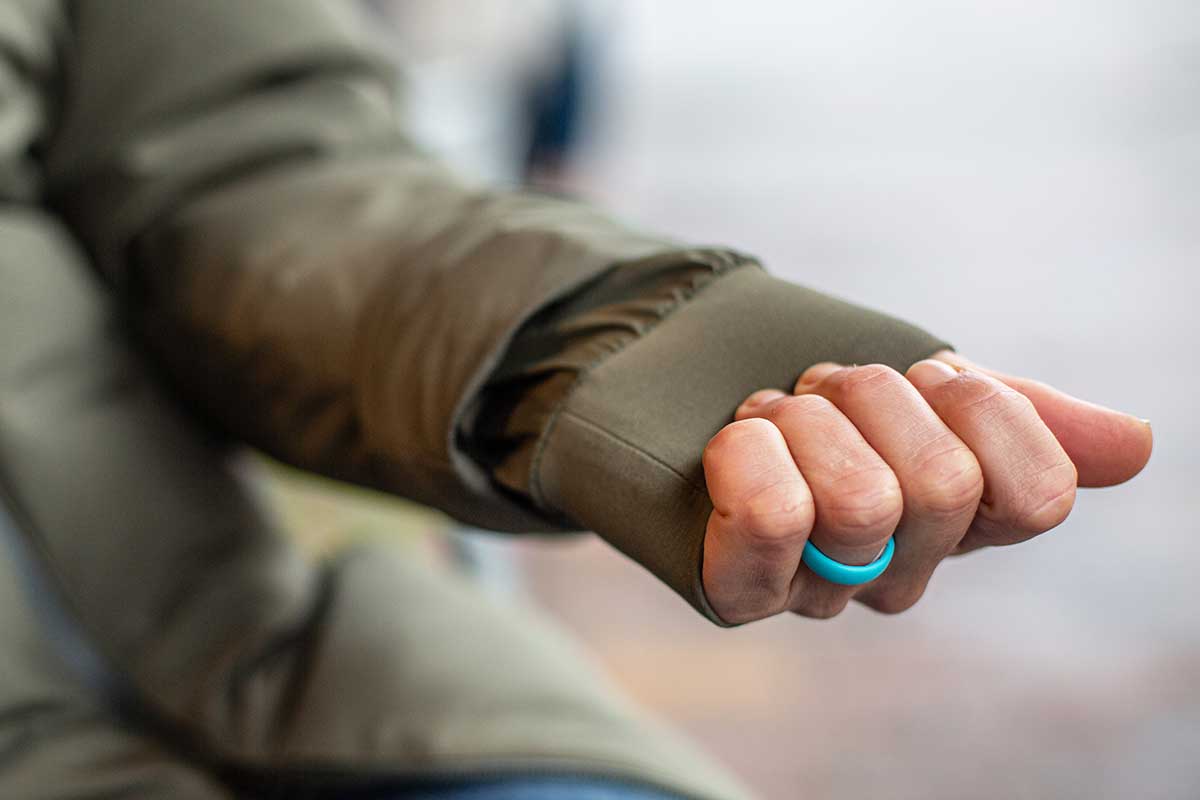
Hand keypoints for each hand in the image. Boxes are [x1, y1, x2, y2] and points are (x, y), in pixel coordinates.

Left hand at [701, 351, 1152, 623]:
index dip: (983, 409)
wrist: (659, 363)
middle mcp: (895, 570)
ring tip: (769, 413)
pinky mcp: (736, 590)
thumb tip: (1134, 446)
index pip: (1037, 496)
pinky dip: (752, 452)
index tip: (923, 375)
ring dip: (804, 419)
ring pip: (861, 502)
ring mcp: (816, 589)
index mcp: (955, 519)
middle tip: (818, 387)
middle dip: (872, 397)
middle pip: (945, 488)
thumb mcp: (913, 380)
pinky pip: (776, 523)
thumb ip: (1014, 413)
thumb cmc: (796, 381)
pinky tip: (731, 441)